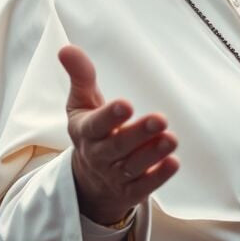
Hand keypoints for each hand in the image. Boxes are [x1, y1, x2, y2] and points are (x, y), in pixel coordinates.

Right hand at [60, 45, 180, 225]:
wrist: (89, 179)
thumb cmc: (92, 131)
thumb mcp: (82, 103)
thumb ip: (80, 76)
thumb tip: (66, 48)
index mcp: (86, 131)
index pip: (96, 124)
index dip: (109, 116)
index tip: (126, 104)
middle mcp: (99, 155)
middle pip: (117, 147)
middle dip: (138, 134)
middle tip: (160, 119)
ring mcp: (114, 176)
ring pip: (132, 167)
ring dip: (153, 154)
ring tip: (171, 139)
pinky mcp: (129, 192)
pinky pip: (143, 188)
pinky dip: (158, 177)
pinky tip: (173, 163)